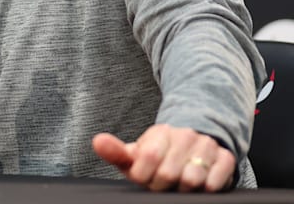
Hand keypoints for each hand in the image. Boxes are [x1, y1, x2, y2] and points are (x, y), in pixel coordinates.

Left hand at [93, 124, 234, 191]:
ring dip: (183, 189)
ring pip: (192, 180)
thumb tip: (97, 142)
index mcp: (160, 133)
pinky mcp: (226, 159)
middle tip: (162, 184)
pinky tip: (199, 185)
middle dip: (162, 185)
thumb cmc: (161, 154)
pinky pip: (215, 183)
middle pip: (168, 173)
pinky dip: (205, 189)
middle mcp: (185, 136)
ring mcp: (207, 147)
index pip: (147, 156)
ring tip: (179, 184)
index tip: (144, 178)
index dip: (144, 176)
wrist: (196, 141)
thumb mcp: (137, 152)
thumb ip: (116, 151)